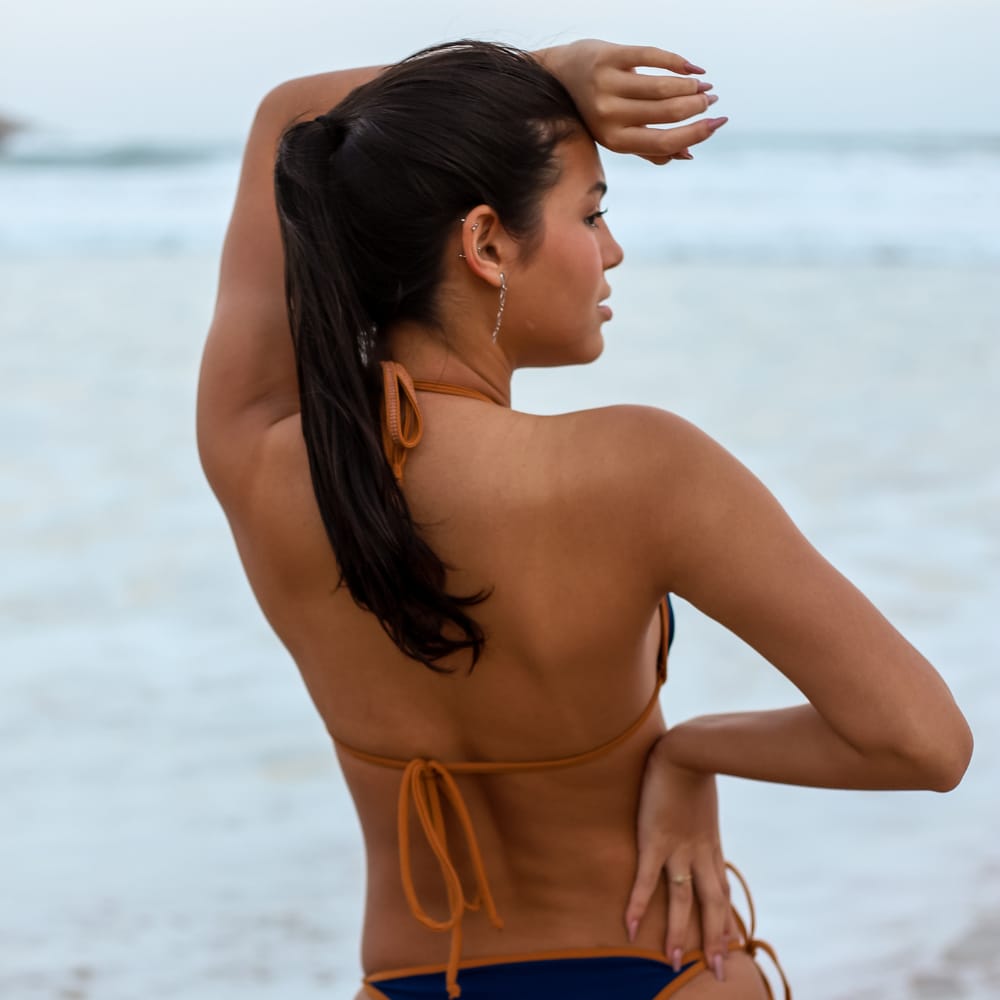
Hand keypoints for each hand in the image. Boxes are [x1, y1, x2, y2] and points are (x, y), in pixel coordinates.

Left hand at [537, 40, 726, 163]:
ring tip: (703, 85)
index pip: (663, 142)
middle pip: (667, 112)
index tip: (717, 123)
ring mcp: (607, 84)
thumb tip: (688, 153)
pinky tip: (693, 68)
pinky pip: (652, 57)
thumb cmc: (597, 111)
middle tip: (710, 100)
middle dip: (697, 106)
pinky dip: (678, 62)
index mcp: (614, 140)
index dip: (696, 134)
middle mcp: (609, 115)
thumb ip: (650, 147)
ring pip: (663, 86)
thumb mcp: (618, 134)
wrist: (561, 76)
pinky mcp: (609, 56)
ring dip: (691, 85)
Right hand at [625, 736, 732, 979]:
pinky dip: (639, 904)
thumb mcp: (702, 799)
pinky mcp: (654, 839)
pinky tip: (630, 926)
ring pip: (683, 899)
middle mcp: (699, 853)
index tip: (730, 945)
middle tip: (717, 972)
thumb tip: (696, 811)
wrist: (686, 749)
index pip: (721, 890)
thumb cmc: (692, 765)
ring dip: (680, 933)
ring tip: (674, 962)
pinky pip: (646, 879)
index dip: (725, 919)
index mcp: (710, 844)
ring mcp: (677, 848)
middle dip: (714, 939)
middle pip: (711, 904)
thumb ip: (698, 813)